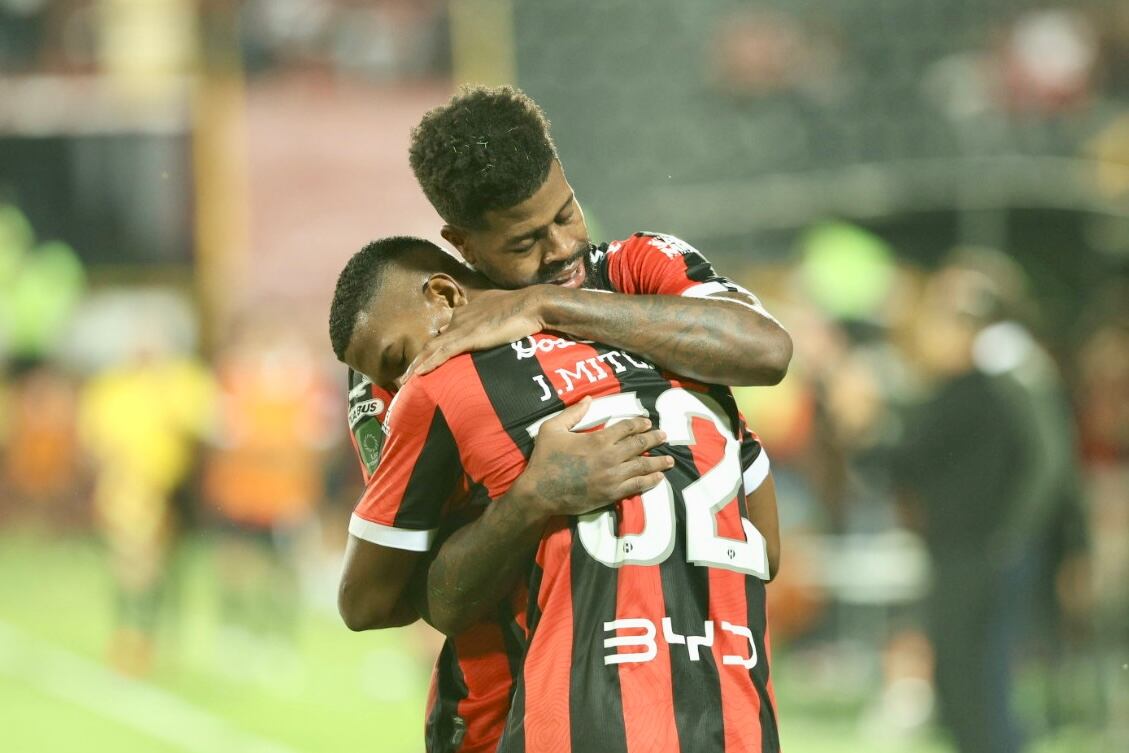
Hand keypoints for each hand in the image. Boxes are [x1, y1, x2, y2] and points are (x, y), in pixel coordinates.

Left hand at [406, 287, 549, 378]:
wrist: (532, 304)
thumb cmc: (522, 308)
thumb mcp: (500, 313)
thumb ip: (491, 320)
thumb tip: (491, 331)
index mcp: (465, 312)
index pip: (443, 333)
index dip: (432, 349)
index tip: (424, 363)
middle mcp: (458, 318)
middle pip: (432, 342)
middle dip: (418, 360)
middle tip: (406, 378)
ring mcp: (462, 327)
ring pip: (431, 349)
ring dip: (416, 366)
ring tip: (403, 382)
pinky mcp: (468, 337)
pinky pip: (442, 353)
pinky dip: (429, 364)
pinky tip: (417, 375)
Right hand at [513, 396, 674, 517]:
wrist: (540, 492)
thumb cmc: (545, 459)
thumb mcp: (552, 429)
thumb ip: (573, 413)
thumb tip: (588, 399)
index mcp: (598, 439)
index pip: (626, 428)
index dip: (639, 424)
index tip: (647, 423)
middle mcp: (610, 457)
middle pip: (639, 445)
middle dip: (654, 439)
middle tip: (664, 436)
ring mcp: (613, 477)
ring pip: (643, 466)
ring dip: (658, 461)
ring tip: (670, 459)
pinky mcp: (612, 494)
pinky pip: (637, 486)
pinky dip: (650, 481)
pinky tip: (658, 477)